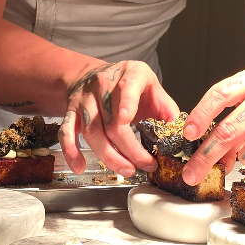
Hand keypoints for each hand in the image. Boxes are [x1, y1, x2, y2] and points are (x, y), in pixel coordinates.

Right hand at [57, 60, 178, 176]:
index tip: (128, 120)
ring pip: (92, 131)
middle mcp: (103, 84)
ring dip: (108, 156)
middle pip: (112, 122)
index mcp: (129, 74)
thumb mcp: (151, 86)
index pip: (127, 88)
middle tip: (144, 165)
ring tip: (126, 170)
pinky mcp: (71, 111)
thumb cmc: (129, 84)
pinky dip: (71, 150)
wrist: (95, 74)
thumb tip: (178, 130)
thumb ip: (166, 106)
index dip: (127, 105)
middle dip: (128, 149)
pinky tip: (79, 166)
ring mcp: (85, 99)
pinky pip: (66, 132)